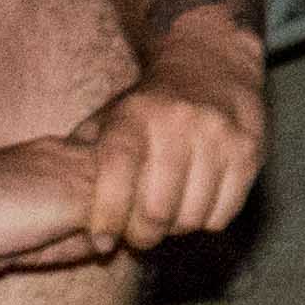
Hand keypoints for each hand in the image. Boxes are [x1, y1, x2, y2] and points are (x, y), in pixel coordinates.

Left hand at [70, 70, 265, 250]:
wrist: (213, 62)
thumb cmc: (151, 104)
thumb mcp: (111, 115)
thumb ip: (83, 154)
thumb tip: (55, 198)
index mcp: (137, 116)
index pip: (118, 175)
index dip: (108, 216)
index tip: (102, 241)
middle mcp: (180, 123)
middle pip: (159, 208)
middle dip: (144, 235)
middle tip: (139, 237)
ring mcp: (219, 135)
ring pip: (194, 216)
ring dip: (177, 230)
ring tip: (169, 220)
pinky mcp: (250, 149)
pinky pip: (225, 211)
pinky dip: (208, 220)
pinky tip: (198, 205)